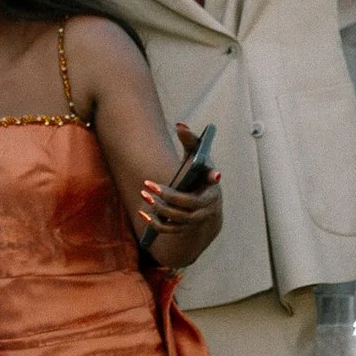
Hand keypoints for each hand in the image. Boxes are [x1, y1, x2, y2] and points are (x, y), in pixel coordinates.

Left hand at [137, 123, 223, 265]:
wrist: (203, 200)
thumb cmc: (198, 173)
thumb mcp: (197, 157)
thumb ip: (190, 141)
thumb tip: (180, 125)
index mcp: (212, 189)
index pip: (212, 185)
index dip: (212, 178)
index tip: (214, 174)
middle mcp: (207, 207)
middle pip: (188, 205)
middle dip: (169, 197)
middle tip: (148, 186)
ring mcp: (195, 220)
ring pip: (178, 219)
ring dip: (160, 209)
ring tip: (144, 195)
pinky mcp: (183, 228)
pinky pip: (169, 229)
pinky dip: (155, 224)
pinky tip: (142, 213)